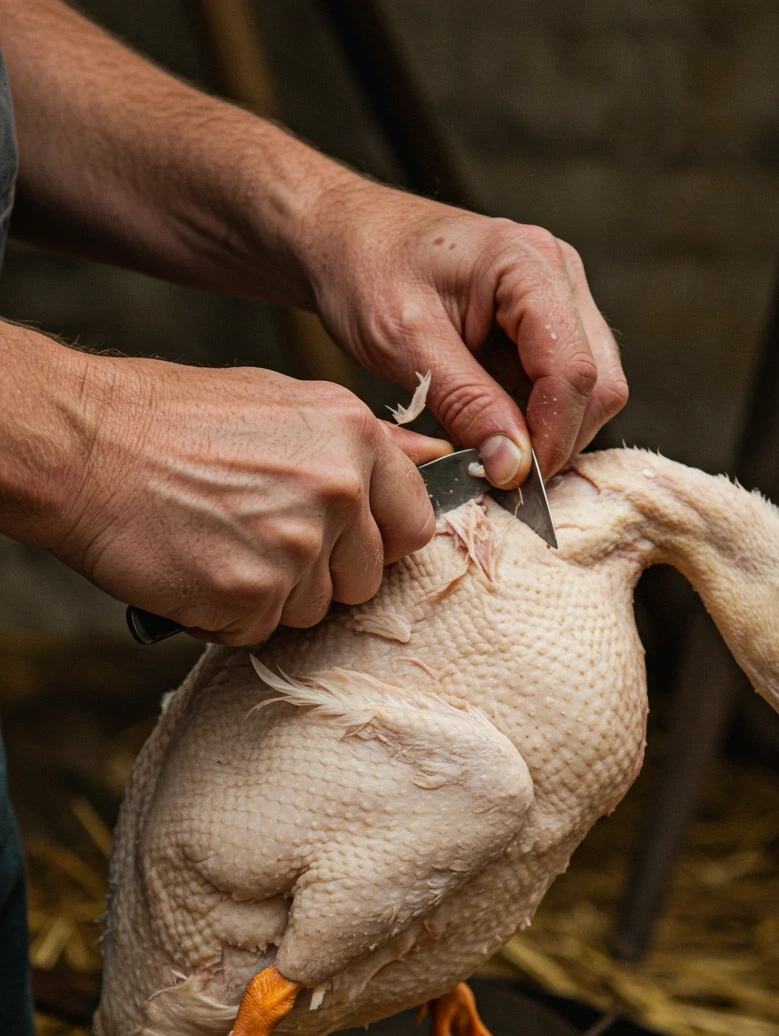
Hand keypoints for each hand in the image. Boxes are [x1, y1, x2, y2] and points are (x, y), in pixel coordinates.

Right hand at [5, 333, 448, 644]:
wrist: (84, 444)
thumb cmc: (174, 421)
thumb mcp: (286, 403)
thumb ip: (364, 442)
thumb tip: (435, 458)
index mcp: (354, 438)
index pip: (414, 525)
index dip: (375, 542)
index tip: (340, 540)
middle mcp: (337, 491)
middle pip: (365, 580)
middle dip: (320, 573)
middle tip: (257, 535)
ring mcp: (295, 547)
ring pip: (313, 611)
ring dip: (271, 595)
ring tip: (220, 542)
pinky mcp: (250, 595)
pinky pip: (258, 632)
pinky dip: (225, 615)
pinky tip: (195, 567)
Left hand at [302, 179, 626, 486]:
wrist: (344, 237)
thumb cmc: (365, 272)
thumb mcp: (405, 343)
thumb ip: (466, 403)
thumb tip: (515, 466)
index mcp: (528, 264)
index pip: (573, 370)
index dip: (550, 436)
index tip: (512, 480)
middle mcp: (559, 275)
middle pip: (597, 384)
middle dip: (555, 439)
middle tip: (499, 475)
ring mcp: (558, 297)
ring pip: (589, 391)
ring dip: (546, 433)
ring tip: (487, 451)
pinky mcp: (544, 322)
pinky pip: (560, 386)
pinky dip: (532, 419)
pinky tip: (488, 429)